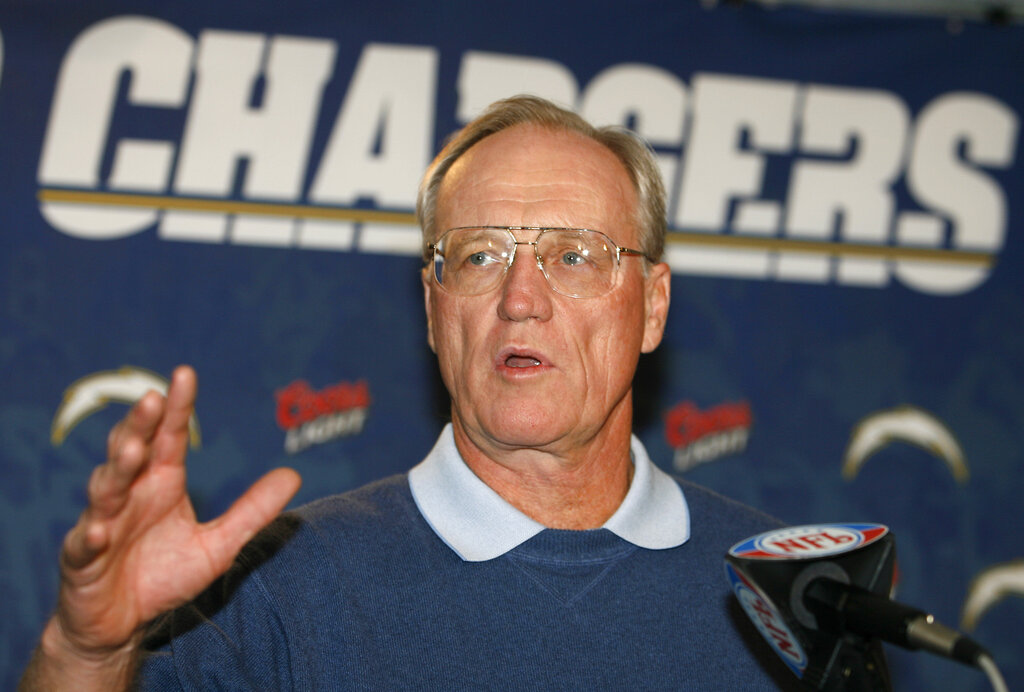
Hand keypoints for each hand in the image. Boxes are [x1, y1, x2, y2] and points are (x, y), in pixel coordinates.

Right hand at [21, 366, 301, 689]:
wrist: (121, 624)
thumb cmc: (164, 574)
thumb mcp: (219, 544)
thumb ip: (253, 510)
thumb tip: (295, 475)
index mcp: (161, 482)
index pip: (169, 436)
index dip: (177, 407)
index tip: (186, 373)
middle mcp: (129, 494)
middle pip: (131, 449)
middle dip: (140, 424)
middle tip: (153, 399)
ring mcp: (101, 523)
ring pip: (105, 488)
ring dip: (117, 470)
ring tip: (133, 451)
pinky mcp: (82, 559)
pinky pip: (83, 544)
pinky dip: (91, 534)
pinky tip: (100, 529)